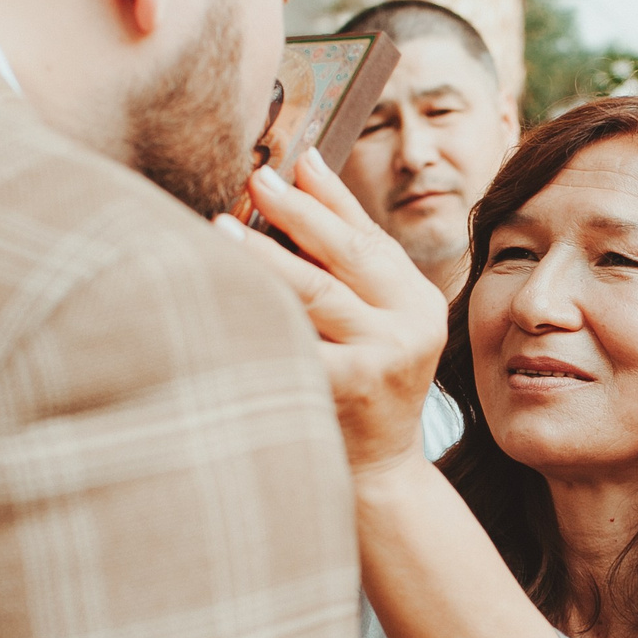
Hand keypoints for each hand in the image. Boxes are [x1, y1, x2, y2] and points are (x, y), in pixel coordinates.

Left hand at [215, 152, 450, 477]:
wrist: (378, 473)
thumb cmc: (365, 386)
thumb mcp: (377, 317)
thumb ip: (349, 247)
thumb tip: (306, 164)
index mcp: (417, 303)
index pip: (367, 238)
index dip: (327, 197)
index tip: (289, 163)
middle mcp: (407, 328)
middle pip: (342, 258)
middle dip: (295, 215)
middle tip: (254, 181)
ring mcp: (377, 361)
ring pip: (312, 295)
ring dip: (264, 258)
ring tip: (221, 228)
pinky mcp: (344, 392)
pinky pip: (290, 345)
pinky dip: (255, 318)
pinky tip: (219, 297)